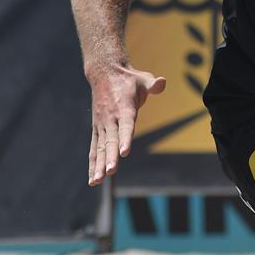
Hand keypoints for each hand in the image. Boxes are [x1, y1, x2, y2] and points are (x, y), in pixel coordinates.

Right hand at [86, 64, 165, 185]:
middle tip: (111, 171)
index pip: (125, 125)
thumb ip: (153, 84)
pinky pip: (95, 148)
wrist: (104, 73)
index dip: (125, 138)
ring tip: (97, 181)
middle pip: (111, 140)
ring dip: (99, 164)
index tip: (125, 152)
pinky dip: (93, 163)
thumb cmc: (129, 80)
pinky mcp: (97, 129)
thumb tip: (162, 83)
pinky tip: (93, 179)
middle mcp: (111, 118)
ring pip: (101, 147)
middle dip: (111, 156)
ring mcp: (102, 124)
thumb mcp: (143, 78)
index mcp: (124, 107)